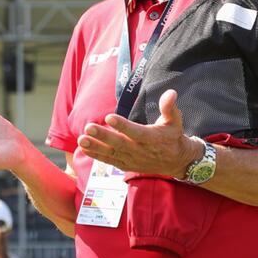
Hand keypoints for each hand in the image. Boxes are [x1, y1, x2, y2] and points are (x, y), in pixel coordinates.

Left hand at [78, 89, 199, 176]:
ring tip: (81, 139)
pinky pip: (109, 161)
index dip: (122, 125)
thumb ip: (169, 107)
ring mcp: (132, 159)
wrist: (176, 161)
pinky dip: (97, 155)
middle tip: (88, 127)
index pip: (135, 131)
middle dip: (103, 136)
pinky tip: (83, 148)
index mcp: (151, 138)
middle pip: (119, 143)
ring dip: (95, 146)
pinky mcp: (126, 165)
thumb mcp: (175, 121)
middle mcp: (140, 150)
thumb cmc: (173, 136)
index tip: (109, 117)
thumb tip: (171, 92)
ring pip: (111, 153)